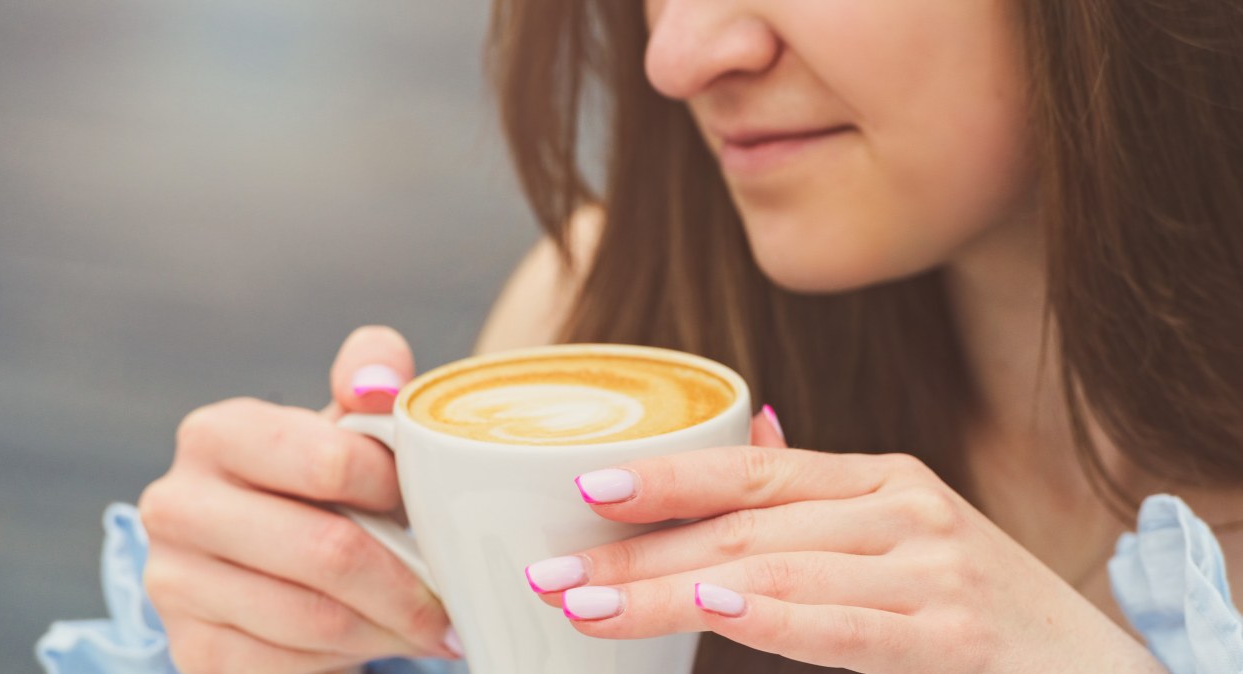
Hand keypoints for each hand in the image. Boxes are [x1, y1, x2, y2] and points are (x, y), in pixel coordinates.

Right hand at [139, 326, 458, 673]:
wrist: (269, 558)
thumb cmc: (323, 483)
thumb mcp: (347, 423)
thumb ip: (371, 375)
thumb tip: (381, 381)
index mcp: (216, 434)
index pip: (330, 463)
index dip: (395, 489)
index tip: (428, 503)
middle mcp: (178, 506)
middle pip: (327, 552)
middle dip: (408, 581)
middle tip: (456, 594)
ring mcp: (175, 585)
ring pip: (317, 620)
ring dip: (392, 628)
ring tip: (435, 624)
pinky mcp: (194, 652)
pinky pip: (293, 667)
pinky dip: (354, 659)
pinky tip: (385, 642)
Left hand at [524, 410, 1165, 673]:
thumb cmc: (978, 609)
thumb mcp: (905, 535)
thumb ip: (822, 499)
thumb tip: (759, 428)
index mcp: (882, 481)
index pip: (754, 469)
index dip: (667, 476)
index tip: (584, 489)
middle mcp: (904, 511)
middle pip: (744, 525)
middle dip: (638, 552)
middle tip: (552, 571)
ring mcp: (931, 571)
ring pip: (774, 571)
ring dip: (669, 592)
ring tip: (587, 605)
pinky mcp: (952, 636)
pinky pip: (844, 626)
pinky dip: (777, 617)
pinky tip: (716, 610)